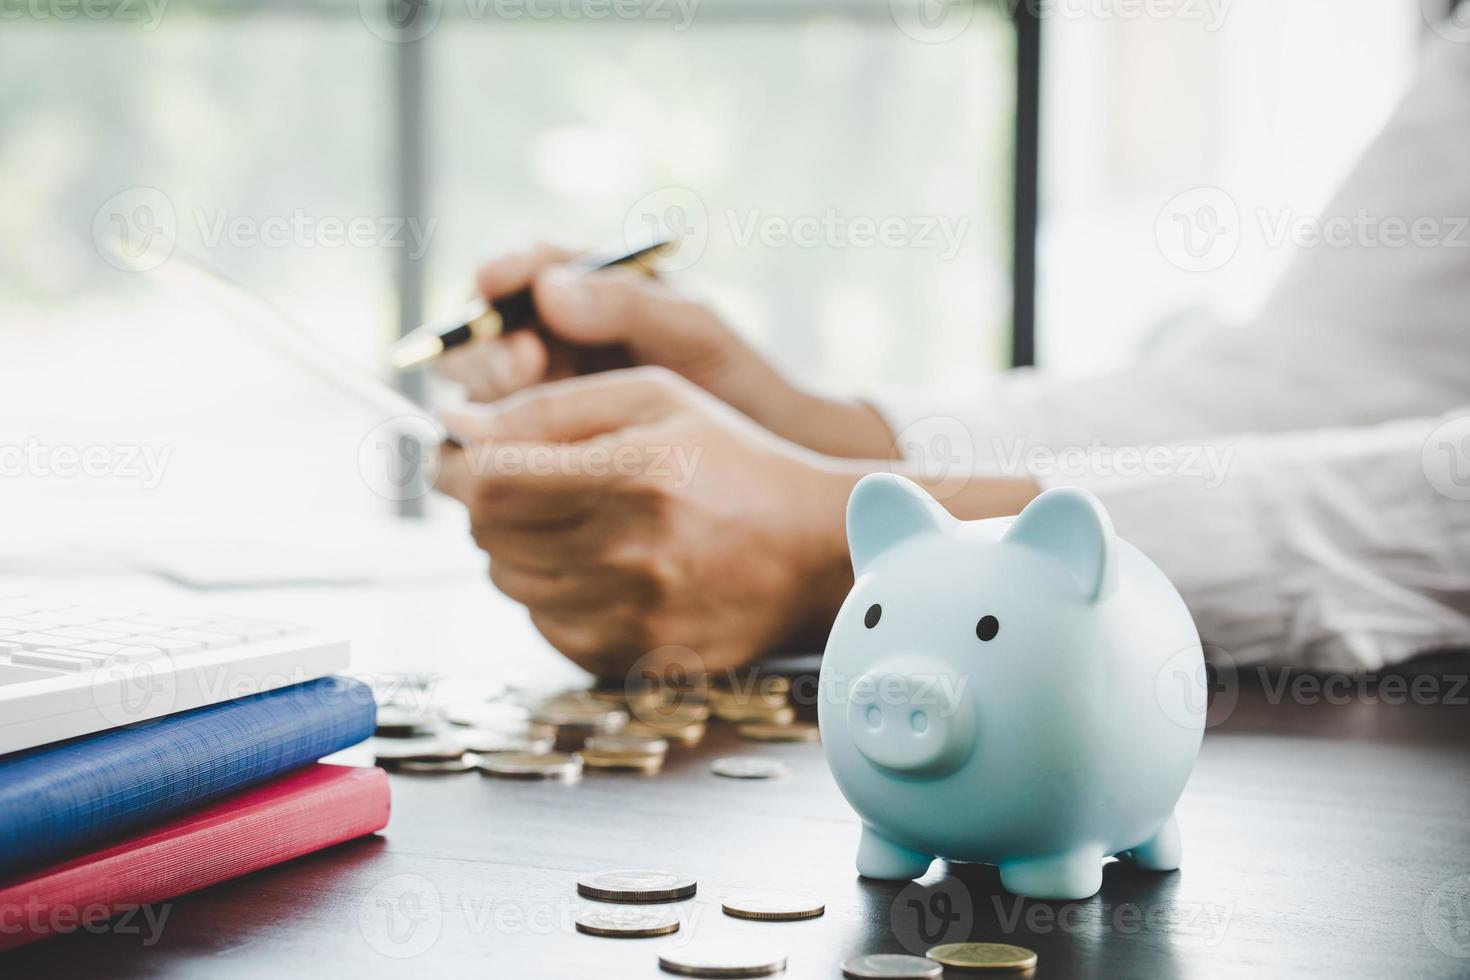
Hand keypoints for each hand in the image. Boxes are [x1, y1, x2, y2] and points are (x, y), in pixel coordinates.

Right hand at [434, 243, 895, 458]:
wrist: (758, 455)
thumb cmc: (733, 377)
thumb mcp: (692, 330)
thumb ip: (627, 303)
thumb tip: (548, 290)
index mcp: (582, 288)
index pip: (520, 266)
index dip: (500, 270)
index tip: (496, 282)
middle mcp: (546, 337)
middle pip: (481, 331)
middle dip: (490, 345)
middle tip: (525, 363)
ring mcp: (536, 396)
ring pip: (476, 391)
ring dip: (490, 398)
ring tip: (529, 408)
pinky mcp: (535, 450)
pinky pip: (496, 447)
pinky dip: (501, 449)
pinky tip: (525, 456)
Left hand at [434, 367, 858, 677]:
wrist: (812, 548)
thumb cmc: (730, 459)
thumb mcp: (653, 399)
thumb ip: (549, 406)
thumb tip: (456, 426)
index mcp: (636, 473)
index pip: (493, 483)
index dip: (462, 468)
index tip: (466, 457)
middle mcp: (633, 551)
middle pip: (490, 537)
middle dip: (488, 505)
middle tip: (520, 484)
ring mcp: (635, 614)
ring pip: (511, 584)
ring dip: (517, 550)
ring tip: (567, 523)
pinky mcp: (636, 656)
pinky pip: (547, 626)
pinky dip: (551, 595)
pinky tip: (594, 567)